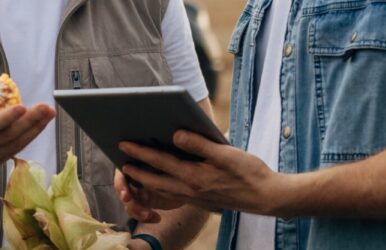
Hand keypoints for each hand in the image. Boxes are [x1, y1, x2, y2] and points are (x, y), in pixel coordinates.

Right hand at [0, 75, 54, 164]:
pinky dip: (32, 135)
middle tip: (44, 107)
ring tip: (49, 113)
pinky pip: (18, 147)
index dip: (5, 118)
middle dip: (28, 122)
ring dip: (35, 128)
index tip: (21, 107)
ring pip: (16, 143)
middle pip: (6, 136)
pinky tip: (43, 122)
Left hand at [118, 130, 298, 215]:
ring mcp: (194, 197)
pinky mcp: (201, 200)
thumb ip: (199, 144)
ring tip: (133, 171)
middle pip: (155, 179)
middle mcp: (190, 189)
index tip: (123, 144)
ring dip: (147, 180)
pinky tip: (160, 181)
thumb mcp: (225, 154)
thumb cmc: (249, 173)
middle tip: (119, 161)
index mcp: (194, 177)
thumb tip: (175, 134)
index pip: (160, 162)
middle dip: (136, 170)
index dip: (140, 152)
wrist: (266, 197)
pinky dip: (162, 187)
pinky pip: (174, 194)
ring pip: (163, 189)